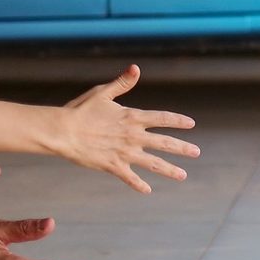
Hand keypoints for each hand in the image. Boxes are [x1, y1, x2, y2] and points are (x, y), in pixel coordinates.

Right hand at [61, 64, 198, 193]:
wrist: (64, 131)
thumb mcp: (102, 93)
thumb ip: (122, 83)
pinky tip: (147, 190)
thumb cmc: (81, 110)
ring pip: (153, 163)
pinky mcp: (113, 166)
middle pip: (165, 143)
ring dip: (170, 170)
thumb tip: (136, 68)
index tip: (191, 124)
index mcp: (132, 117)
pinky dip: (139, 185)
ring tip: (183, 175)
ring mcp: (125, 152)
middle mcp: (133, 136)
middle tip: (196, 152)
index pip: (162, 118)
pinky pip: (130, 178)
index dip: (178, 120)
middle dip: (183, 148)